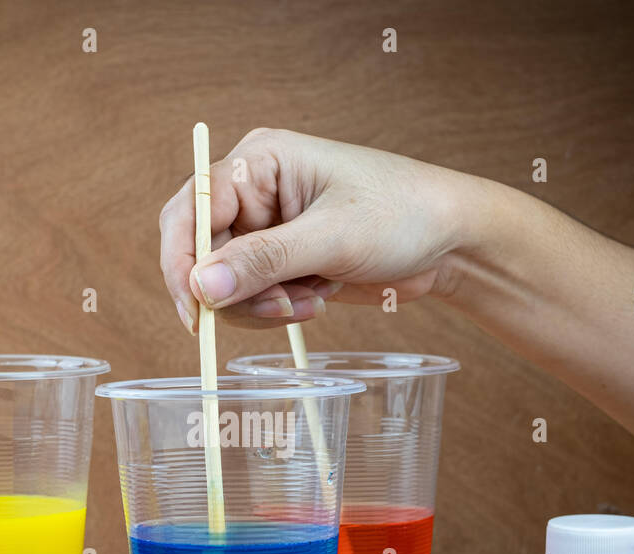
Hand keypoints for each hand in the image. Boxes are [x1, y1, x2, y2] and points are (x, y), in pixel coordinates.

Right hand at [158, 128, 479, 330]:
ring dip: (260, 305)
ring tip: (308, 303)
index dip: (182, 261)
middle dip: (233, 291)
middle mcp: (255, 193)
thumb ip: (264, 261)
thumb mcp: (333, 237)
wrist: (451, 241)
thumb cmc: (403, 214)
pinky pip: (253, 297)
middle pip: (202, 253)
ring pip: (225, 283)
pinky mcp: (283, 262)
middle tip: (276, 310)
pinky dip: (277, 310)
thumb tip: (201, 286)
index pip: (191, 210)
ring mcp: (268, 230)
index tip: (195, 309)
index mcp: (260, 162)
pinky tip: (317, 301)